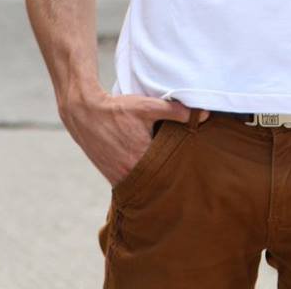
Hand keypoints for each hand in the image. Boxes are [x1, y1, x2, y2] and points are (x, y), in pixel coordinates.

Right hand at [59, 88, 209, 184]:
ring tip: (168, 177)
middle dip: (170, 178)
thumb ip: (175, 110)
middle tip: (185, 177)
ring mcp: (120, 178)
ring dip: (155, 181)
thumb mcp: (147, 105)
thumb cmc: (117, 109)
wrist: (86, 114)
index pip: (170, 170)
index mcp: (143, 158)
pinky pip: (132, 185)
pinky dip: (141, 182)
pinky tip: (150, 177)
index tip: (192, 167)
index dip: (182, 168)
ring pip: (145, 185)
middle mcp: (131, 173)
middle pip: (158, 181)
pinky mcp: (112, 178)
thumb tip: (205, 114)